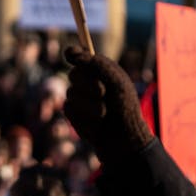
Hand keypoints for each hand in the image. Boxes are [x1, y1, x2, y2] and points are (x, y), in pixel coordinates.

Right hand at [63, 47, 153, 164]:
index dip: (74, 54)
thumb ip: (97, 65)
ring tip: (104, 115)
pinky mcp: (73, 114)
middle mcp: (88, 83)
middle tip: (103, 93)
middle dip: (89, 84)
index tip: (72, 56)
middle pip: (74, 74)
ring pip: (71, 93)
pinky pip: (69, 109)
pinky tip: (96, 125)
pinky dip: (84, 117)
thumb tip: (73, 53)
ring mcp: (79, 99)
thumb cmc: (126, 110)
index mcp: (101, 72)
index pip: (80, 56)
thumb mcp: (117, 83)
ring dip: (90, 105)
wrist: (126, 142)